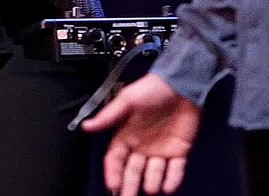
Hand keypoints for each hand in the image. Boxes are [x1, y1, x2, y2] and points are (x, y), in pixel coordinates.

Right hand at [82, 73, 200, 195]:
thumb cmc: (152, 90)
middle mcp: (141, 146)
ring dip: (151, 182)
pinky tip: (168, 187)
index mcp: (126, 135)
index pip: (116, 158)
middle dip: (129, 185)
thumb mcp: (128, 99)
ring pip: (153, 173)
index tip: (113, 185)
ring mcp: (161, 150)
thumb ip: (109, 116)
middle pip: (132, 170)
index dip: (113, 172)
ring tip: (150, 189)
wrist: (182, 84)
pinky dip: (172, 179)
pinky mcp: (179, 150)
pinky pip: (175, 169)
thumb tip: (86, 126)